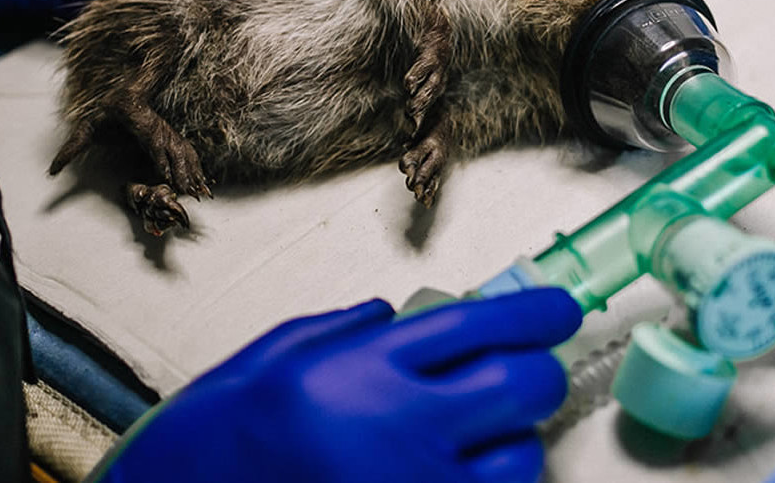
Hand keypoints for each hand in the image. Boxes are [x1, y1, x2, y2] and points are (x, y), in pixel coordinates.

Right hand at [92, 288, 582, 482]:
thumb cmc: (214, 442)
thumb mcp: (267, 362)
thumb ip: (340, 331)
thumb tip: (398, 316)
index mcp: (361, 370)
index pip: (482, 324)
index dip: (538, 312)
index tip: (560, 309)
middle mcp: (401, 430)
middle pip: (524, 386)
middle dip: (541, 371)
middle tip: (528, 367)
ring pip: (522, 459)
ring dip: (517, 439)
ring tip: (482, 433)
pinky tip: (456, 476)